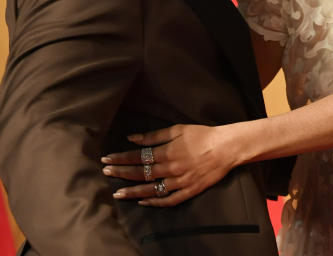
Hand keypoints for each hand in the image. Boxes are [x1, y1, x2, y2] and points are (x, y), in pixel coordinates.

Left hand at [101, 124, 235, 206]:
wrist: (227, 148)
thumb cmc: (203, 135)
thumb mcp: (178, 129)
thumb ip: (154, 136)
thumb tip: (133, 138)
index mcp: (167, 152)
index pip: (137, 157)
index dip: (120, 159)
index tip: (106, 159)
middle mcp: (170, 169)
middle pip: (140, 174)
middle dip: (121, 174)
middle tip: (105, 174)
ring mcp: (179, 182)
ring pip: (151, 190)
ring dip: (133, 191)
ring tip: (118, 193)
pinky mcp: (189, 191)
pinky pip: (169, 200)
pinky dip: (155, 202)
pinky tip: (143, 201)